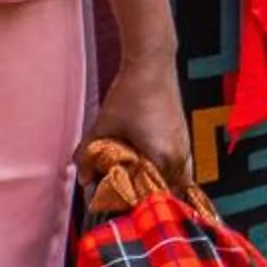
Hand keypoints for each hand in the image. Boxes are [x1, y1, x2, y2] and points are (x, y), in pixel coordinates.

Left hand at [82, 48, 191, 188]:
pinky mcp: (184, 135)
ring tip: (141, 182)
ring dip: (163, 183)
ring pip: (180, 179)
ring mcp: (185, 145)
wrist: (152, 64)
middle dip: (152, 196)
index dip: (138, 202)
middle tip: (131, 194)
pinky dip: (169, 171)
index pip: (155, 196)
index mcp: (162, 157)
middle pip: (171, 191)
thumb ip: (88, 154)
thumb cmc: (129, 93)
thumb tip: (81, 178)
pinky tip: (151, 165)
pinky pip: (182, 165)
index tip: (122, 202)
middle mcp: (179, 155)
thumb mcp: (104, 124)